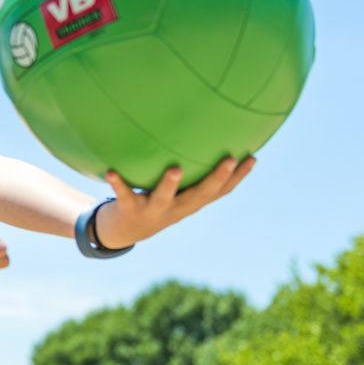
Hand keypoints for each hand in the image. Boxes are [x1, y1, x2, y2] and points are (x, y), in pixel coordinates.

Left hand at [95, 156, 256, 248]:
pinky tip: (110, 170)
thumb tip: (193, 132)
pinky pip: (124, 195)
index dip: (238, 177)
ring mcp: (154, 210)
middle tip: (230, 159)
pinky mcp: (130, 210)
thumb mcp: (170, 187)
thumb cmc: (151, 200)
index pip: (220, 191)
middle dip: (217, 178)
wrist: (123, 231)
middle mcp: (176, 208)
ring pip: (164, 198)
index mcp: (189, 202)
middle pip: (201, 195)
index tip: (253, 157)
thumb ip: (184, 166)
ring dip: (170, 184)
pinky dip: (118, 183)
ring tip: (174, 169)